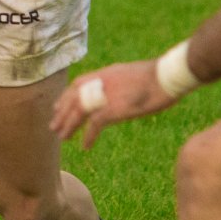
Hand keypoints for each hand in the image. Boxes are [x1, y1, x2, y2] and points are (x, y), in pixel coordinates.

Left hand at [51, 59, 175, 148]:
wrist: (167, 76)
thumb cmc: (159, 76)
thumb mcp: (134, 74)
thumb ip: (122, 82)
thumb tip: (122, 89)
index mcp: (106, 73)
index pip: (78, 84)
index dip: (66, 96)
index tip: (58, 106)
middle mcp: (101, 83)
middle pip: (73, 99)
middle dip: (62, 113)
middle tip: (54, 126)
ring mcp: (105, 96)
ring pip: (78, 112)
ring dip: (68, 125)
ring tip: (62, 137)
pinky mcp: (113, 109)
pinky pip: (94, 125)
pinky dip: (88, 136)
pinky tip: (85, 146)